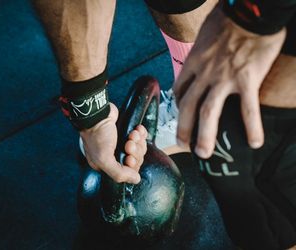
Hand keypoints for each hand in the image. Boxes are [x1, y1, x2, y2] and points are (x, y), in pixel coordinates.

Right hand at [80, 103, 147, 183]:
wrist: (98, 112)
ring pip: (139, 149)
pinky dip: (142, 134)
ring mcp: (121, 144)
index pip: (127, 172)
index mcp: (106, 165)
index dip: (132, 165)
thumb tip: (135, 180)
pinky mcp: (127, 133)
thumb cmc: (97, 134)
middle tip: (129, 144)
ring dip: (138, 141)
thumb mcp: (104, 158)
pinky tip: (137, 130)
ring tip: (132, 135)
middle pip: (135, 160)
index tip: (129, 157)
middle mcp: (114, 156)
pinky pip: (141, 137)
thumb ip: (119, 173)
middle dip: (135, 151)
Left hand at [174, 5, 285, 158]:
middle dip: (183, 128)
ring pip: (209, 113)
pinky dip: (252, 127)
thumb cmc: (228, 19)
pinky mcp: (246, 79)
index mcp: (193, 62)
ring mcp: (224, 78)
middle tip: (183, 145)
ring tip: (203, 154)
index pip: (180, 90)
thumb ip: (201, 51)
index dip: (178, 106)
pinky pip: (248, 109)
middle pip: (188, 107)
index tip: (180, 115)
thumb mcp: (205, 35)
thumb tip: (201, 58)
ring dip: (205, 136)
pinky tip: (254, 142)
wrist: (249, 11)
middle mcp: (204, 73)